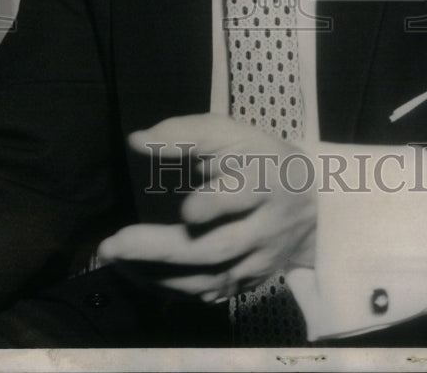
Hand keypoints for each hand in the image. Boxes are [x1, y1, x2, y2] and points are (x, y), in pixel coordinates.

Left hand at [97, 113, 316, 302]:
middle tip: (114, 244)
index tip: (185, 209)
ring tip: (116, 261)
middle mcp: (265, 225)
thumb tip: (136, 141)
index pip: (240, 196)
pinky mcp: (251, 283)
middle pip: (217, 246)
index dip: (214, 204)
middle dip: (163, 248)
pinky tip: (138, 275)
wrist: (312, 203)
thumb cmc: (259, 158)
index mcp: (264, 178)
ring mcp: (259, 261)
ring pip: (211, 278)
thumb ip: (185, 133)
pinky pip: (209, 293)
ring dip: (159, 275)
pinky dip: (172, 289)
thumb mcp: (232, 134)